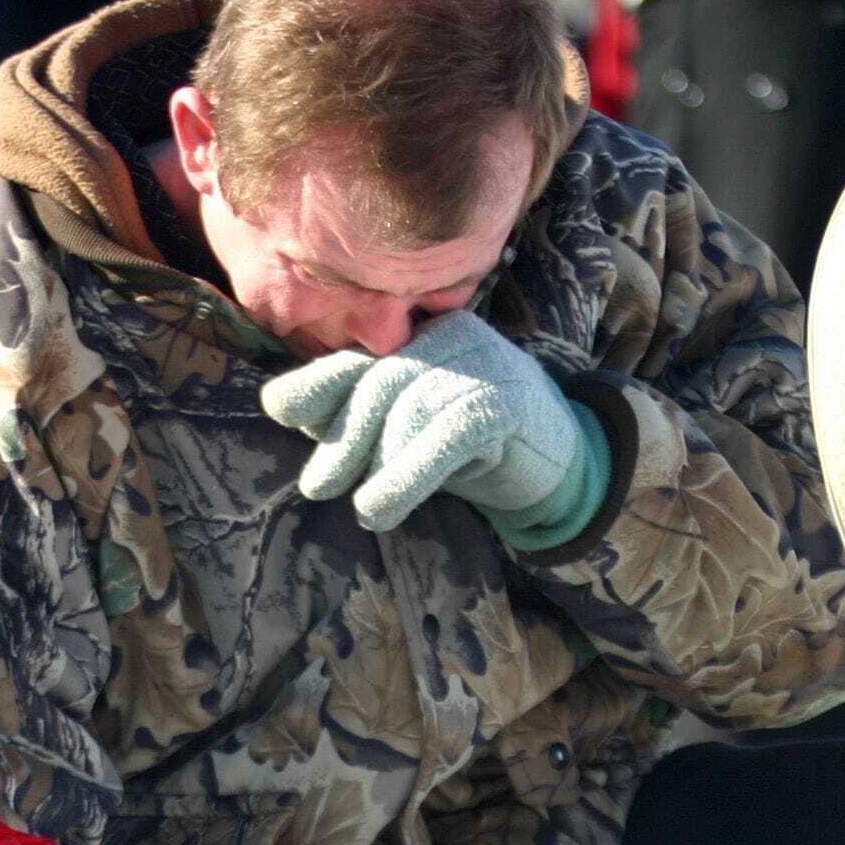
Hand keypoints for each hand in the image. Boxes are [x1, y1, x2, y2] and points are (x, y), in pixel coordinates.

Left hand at [262, 311, 598, 538]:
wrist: (565, 464)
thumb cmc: (472, 445)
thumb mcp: (409, 425)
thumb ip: (358, 412)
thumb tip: (282, 406)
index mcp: (423, 335)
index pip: (362, 357)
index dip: (318, 383)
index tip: (280, 410)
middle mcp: (453, 337)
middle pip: (382, 382)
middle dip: (344, 435)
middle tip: (317, 486)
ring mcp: (486, 364)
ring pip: (413, 408)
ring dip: (378, 461)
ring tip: (359, 507)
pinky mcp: (509, 404)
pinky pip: (448, 436)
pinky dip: (409, 474)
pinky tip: (379, 509)